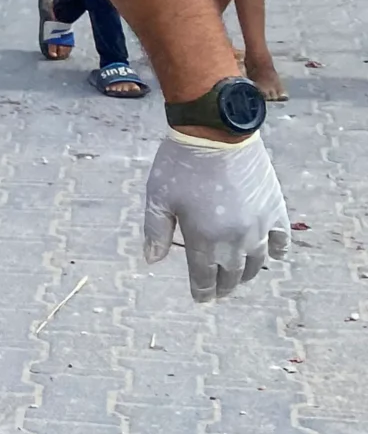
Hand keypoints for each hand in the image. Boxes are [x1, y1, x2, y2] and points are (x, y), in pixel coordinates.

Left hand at [141, 130, 289, 301]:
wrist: (216, 135)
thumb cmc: (181, 166)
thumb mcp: (158, 199)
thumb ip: (155, 232)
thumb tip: (152, 260)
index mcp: (204, 240)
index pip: (204, 278)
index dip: (202, 292)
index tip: (200, 298)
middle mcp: (235, 240)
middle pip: (231, 275)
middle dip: (223, 287)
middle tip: (216, 291)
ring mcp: (259, 227)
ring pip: (256, 263)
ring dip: (246, 273)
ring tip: (237, 277)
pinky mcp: (275, 210)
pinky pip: (281, 241)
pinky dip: (276, 251)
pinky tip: (269, 255)